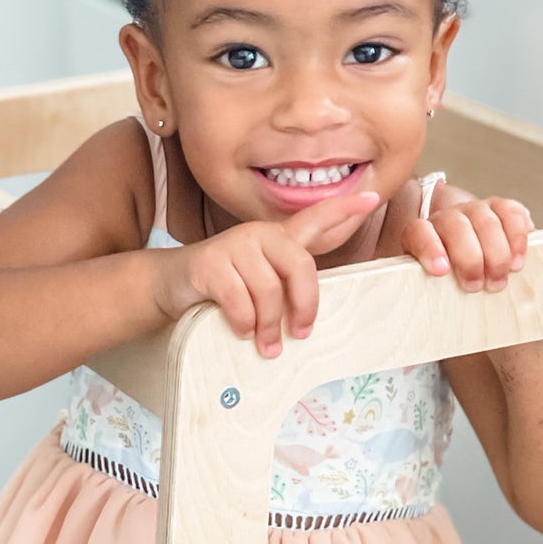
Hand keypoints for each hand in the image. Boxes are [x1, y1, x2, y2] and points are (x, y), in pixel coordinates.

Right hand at [151, 189, 378, 356]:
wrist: (169, 285)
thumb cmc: (221, 289)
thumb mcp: (258, 284)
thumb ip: (284, 291)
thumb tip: (307, 326)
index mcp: (277, 239)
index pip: (315, 217)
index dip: (344, 208)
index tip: (373, 198)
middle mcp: (259, 234)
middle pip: (300, 267)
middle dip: (304, 307)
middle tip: (299, 335)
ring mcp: (233, 245)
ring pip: (268, 291)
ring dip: (268, 326)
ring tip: (265, 346)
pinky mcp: (209, 263)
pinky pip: (239, 300)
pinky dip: (243, 323)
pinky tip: (240, 331)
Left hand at [403, 191, 533, 292]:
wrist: (470, 257)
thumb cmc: (450, 279)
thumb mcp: (433, 286)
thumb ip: (429, 291)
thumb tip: (429, 315)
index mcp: (423, 235)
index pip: (419, 232)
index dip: (429, 248)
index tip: (440, 271)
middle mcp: (448, 218)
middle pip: (456, 226)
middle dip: (469, 259)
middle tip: (476, 286)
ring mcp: (476, 210)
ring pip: (486, 221)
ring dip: (496, 254)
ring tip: (499, 281)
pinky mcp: (502, 208)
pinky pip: (511, 213)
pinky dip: (517, 239)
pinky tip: (516, 262)